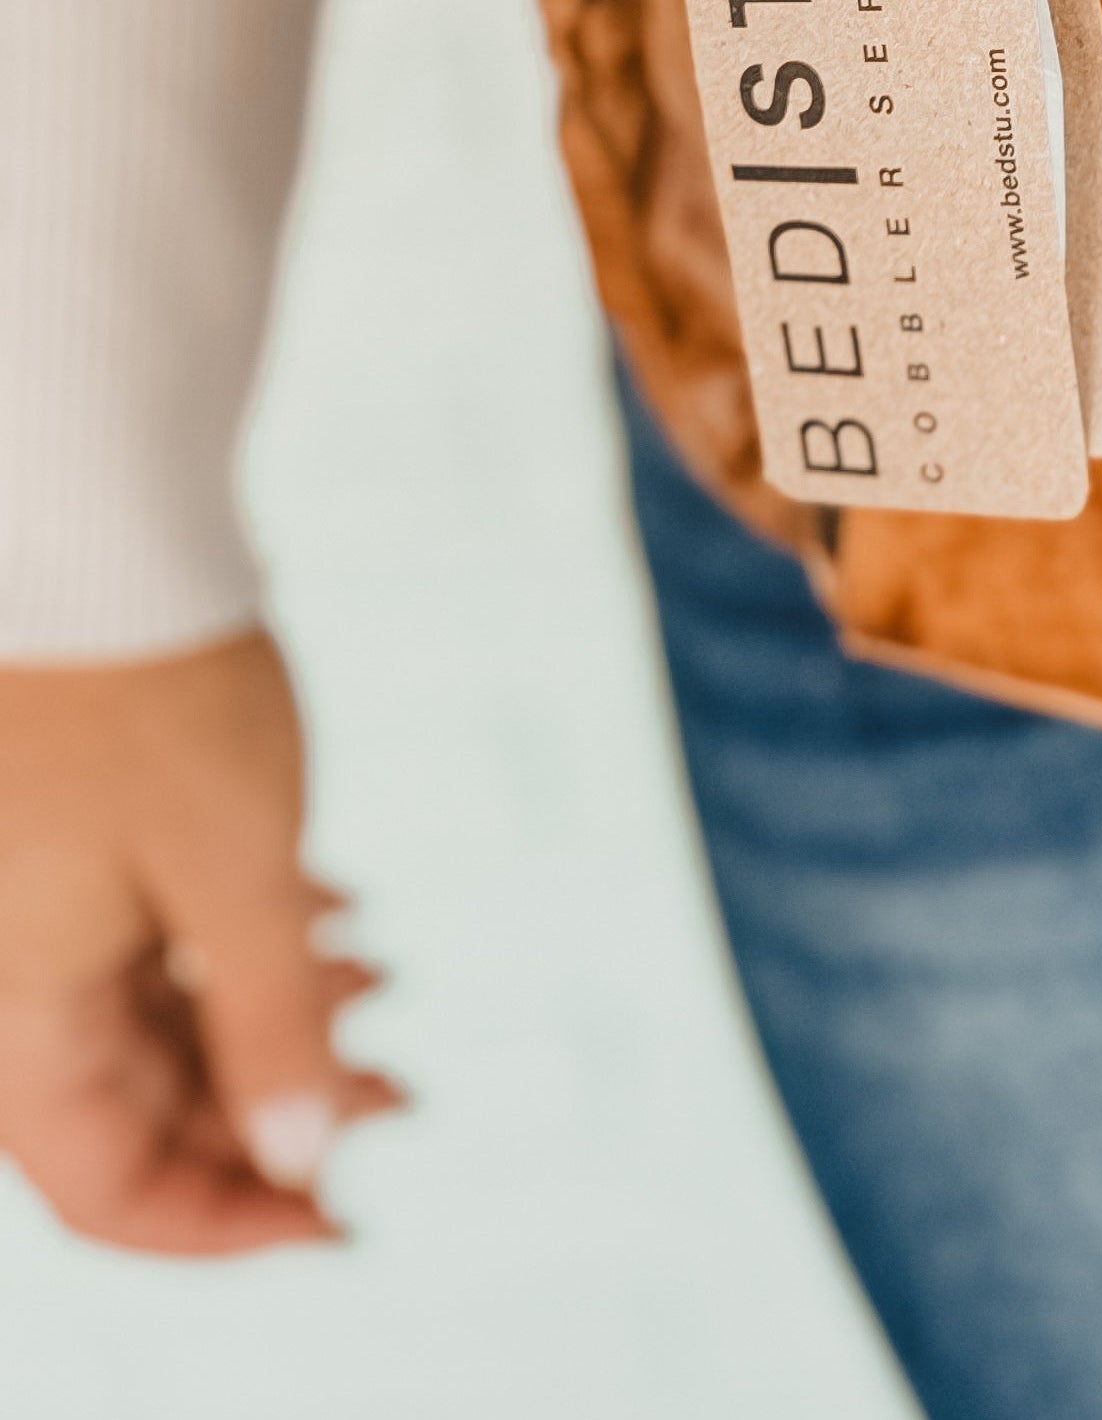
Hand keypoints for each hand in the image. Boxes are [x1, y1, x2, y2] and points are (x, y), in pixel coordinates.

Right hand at [0, 630, 401, 1253]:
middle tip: (406, 1093)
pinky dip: (240, 947)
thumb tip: (306, 1160)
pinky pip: (145, 939)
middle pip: (134, 1110)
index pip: (108, 1192)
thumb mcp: (241, 869)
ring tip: (389, 990)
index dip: (227, 1225)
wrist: (90, 532)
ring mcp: (33, 908)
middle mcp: (11, 982)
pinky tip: (338, 920)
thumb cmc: (158, 691)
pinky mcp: (63, 842)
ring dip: (269, 1023)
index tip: (342, 1221)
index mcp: (22, 1020)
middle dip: (272, 1115)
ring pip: (150, 1016)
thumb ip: (271, 1023)